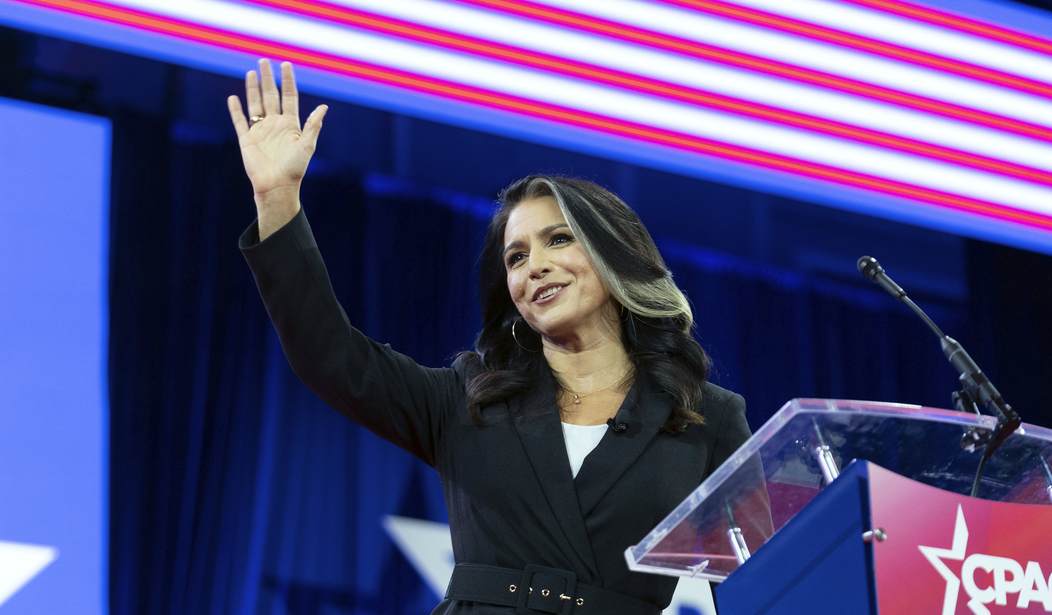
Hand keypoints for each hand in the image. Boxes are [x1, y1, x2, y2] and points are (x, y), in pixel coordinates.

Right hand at [227, 59, 327, 204]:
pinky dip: (236, 110)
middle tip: (264, 61)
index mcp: (291, 124)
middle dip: (267, 78)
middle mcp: (275, 125)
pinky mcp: (247, 140)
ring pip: (255, 104)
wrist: (277, 186)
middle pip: (270, 96)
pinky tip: (233, 98)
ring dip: (252, 89)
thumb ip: (313, 125)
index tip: (286, 64)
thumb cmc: (295, 168)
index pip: (289, 96)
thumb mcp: (307, 145)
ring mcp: (260, 131)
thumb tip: (324, 107)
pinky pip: (240, 121)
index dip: (287, 80)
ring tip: (251, 73)